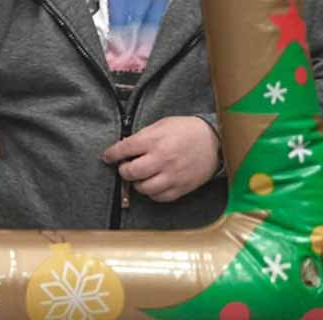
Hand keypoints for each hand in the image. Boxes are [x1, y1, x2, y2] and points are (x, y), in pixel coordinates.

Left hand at [101, 116, 219, 202]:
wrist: (215, 140)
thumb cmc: (186, 130)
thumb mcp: (161, 125)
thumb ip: (142, 136)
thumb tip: (124, 147)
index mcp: (154, 141)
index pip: (123, 149)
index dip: (111, 154)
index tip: (107, 156)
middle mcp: (162, 159)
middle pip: (130, 172)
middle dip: (123, 170)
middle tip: (125, 167)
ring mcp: (172, 175)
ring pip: (143, 188)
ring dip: (137, 183)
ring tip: (140, 176)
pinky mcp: (182, 187)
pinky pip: (160, 197)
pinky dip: (152, 193)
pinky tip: (153, 184)